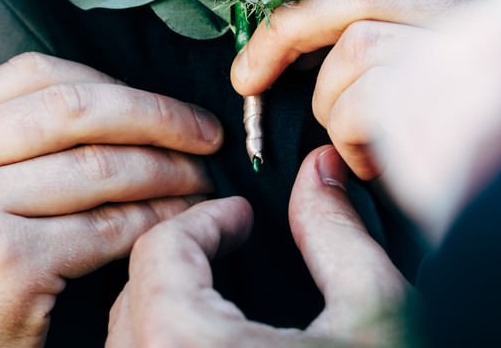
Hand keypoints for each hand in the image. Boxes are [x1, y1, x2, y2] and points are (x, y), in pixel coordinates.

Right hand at [0, 53, 222, 347]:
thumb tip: (99, 97)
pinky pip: (106, 228)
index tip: (154, 102)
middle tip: (204, 133)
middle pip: (70, 106)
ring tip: (200, 178)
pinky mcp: (6, 265)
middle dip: (154, 115)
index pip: (31, 74)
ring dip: (167, 170)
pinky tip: (181, 220)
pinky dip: (156, 219)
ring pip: (97, 166)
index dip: (108, 82)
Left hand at [107, 147, 408, 347]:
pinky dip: (160, 346)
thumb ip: (338, 234)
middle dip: (178, 261)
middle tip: (225, 244)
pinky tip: (212, 342)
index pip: (160, 253)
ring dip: (163, 308)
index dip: (205, 222)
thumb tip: (321, 170)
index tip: (238, 218)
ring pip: (125, 342)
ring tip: (216, 295)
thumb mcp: (375, 314)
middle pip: (132, 297)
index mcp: (188, 345)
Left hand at [242, 0, 500, 243]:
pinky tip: (375, 168)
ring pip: (355, 47)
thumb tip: (314, 36)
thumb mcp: (452, 79)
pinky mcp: (459, 101)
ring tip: (359, 145)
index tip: (275, 23)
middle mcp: (484, 10)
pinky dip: (350, 140)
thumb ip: (404, 39)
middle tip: (248, 76)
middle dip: (286, 31)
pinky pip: (366, 102)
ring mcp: (476, 52)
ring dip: (333, 106)